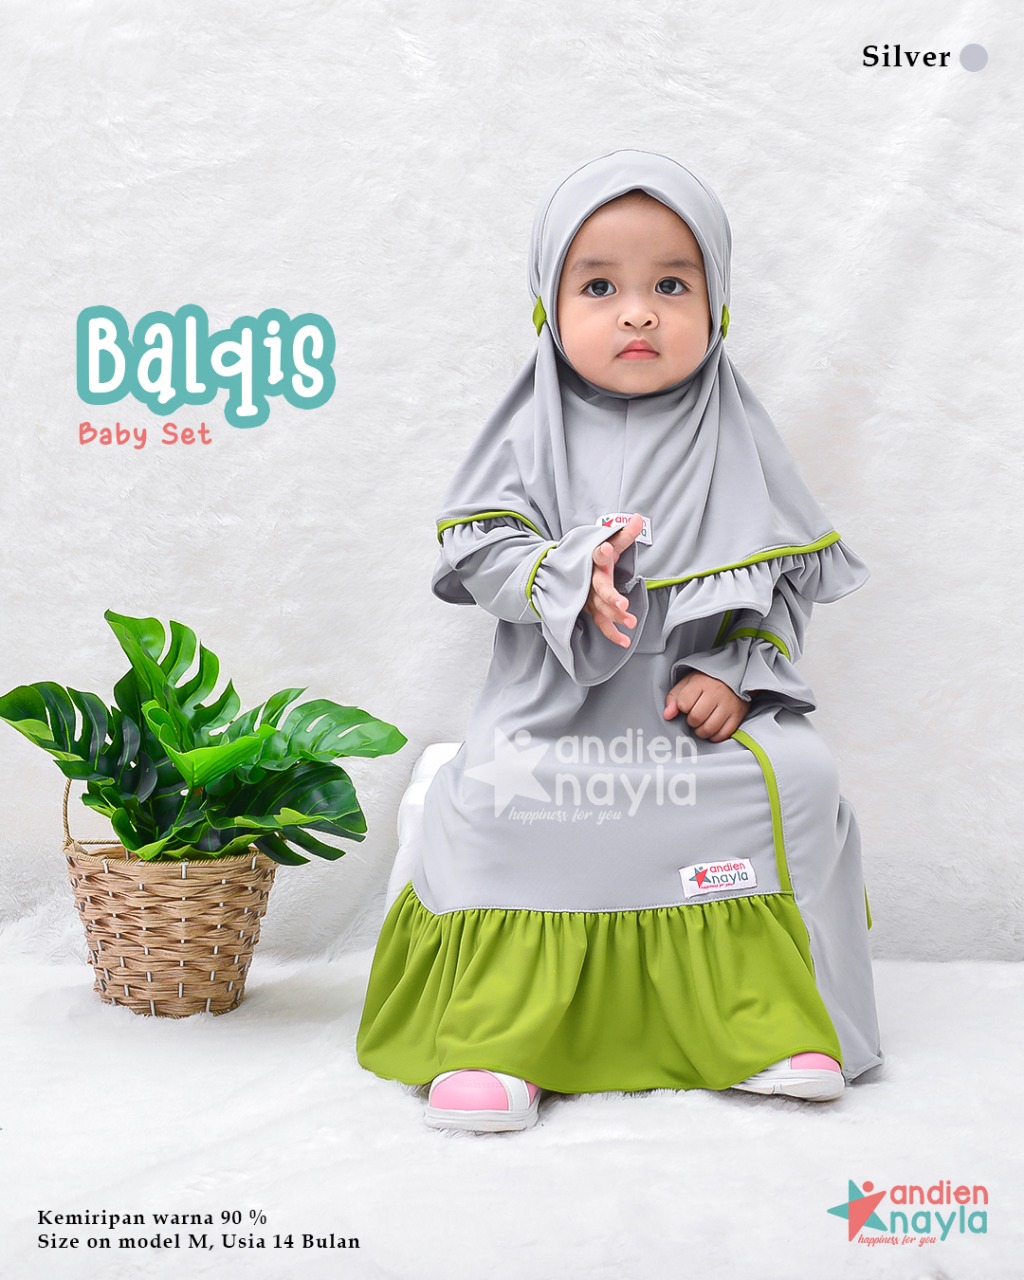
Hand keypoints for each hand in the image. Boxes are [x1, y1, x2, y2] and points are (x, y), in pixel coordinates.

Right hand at [583, 513, 643, 647]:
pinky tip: (625, 641)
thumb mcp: (609, 543)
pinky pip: (601, 624)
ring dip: (615, 617)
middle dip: (611, 597)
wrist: (570, 572)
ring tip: (631, 622)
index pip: (598, 556)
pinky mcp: (590, 610)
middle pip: (599, 589)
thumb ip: (624, 535)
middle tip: (623, 604)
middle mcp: (589, 581)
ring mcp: (588, 598)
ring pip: (600, 609)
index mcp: (595, 561)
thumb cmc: (597, 557)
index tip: (604, 549)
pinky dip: (612, 634)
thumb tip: (638, 518)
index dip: (601, 553)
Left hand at [663, 671, 750, 741]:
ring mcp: (729, 705)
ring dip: (701, 731)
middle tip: (694, 717)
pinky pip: (723, 734)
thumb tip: (667, 715)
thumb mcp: (687, 683)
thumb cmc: (707, 681)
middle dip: (691, 721)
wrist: (734, 677)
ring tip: (701, 724)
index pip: (684, 704)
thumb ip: (674, 698)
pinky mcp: (738, 715)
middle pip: (696, 718)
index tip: (686, 706)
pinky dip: (715, 736)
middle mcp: (716, 693)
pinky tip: (712, 728)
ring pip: (710, 728)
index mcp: (701, 683)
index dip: (682, 708)